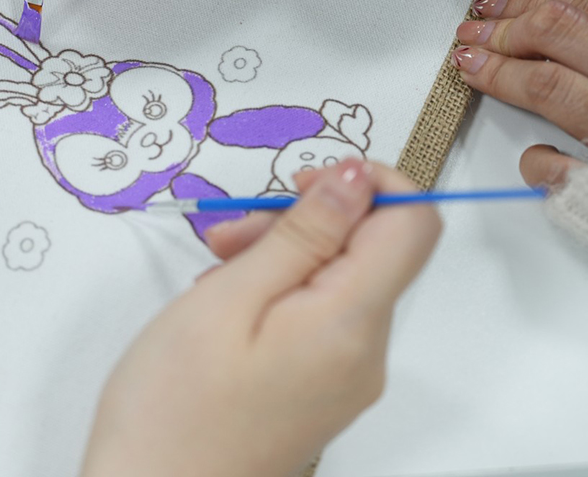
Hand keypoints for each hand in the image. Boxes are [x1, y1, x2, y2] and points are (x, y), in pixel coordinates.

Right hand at [80, 161, 439, 476]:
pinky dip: (278, 291)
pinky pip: (320, 317)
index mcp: (352, 325)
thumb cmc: (174, 408)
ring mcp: (346, 377)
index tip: (302, 182)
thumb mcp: (229, 298)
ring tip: (216, 270)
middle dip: (305, 220)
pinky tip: (225, 303)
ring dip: (282, 254)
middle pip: (370, 249)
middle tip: (230, 234)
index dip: (369, 183)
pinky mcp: (321, 389)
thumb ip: (303, 233)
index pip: (413, 222)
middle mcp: (366, 354)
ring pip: (339, 280)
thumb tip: (360, 179)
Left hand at [452, 0, 587, 186]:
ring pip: (548, 90)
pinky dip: (536, 160)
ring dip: (500, 74)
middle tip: (471, 31)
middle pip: (560, 41)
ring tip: (471, 65)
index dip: (535, 5)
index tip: (500, 5)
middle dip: (505, 31)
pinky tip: (531, 154)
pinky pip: (556, 170)